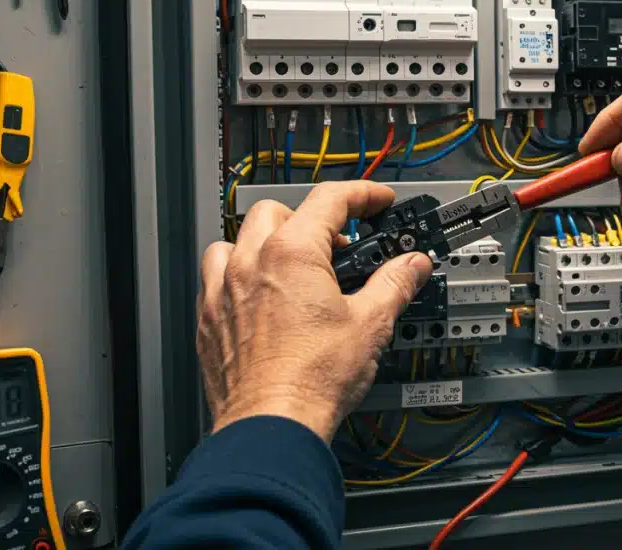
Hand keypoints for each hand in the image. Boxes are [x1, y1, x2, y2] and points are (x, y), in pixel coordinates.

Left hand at [196, 182, 433, 441]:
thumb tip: (412, 266)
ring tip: (289, 265)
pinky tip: (258, 298)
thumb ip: (394, 284)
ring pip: (235, 241)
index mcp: (293, 253)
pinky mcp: (209, 321)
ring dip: (263, 243)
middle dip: (310, 220)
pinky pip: (214, 279)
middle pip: (277, 211)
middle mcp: (250, 263)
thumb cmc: (312, 380)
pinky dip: (236, 277)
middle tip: (338, 246)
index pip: (330, 200)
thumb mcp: (371, 324)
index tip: (377, 202)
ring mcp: (223, 291)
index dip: (362, 195)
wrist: (272, 425)